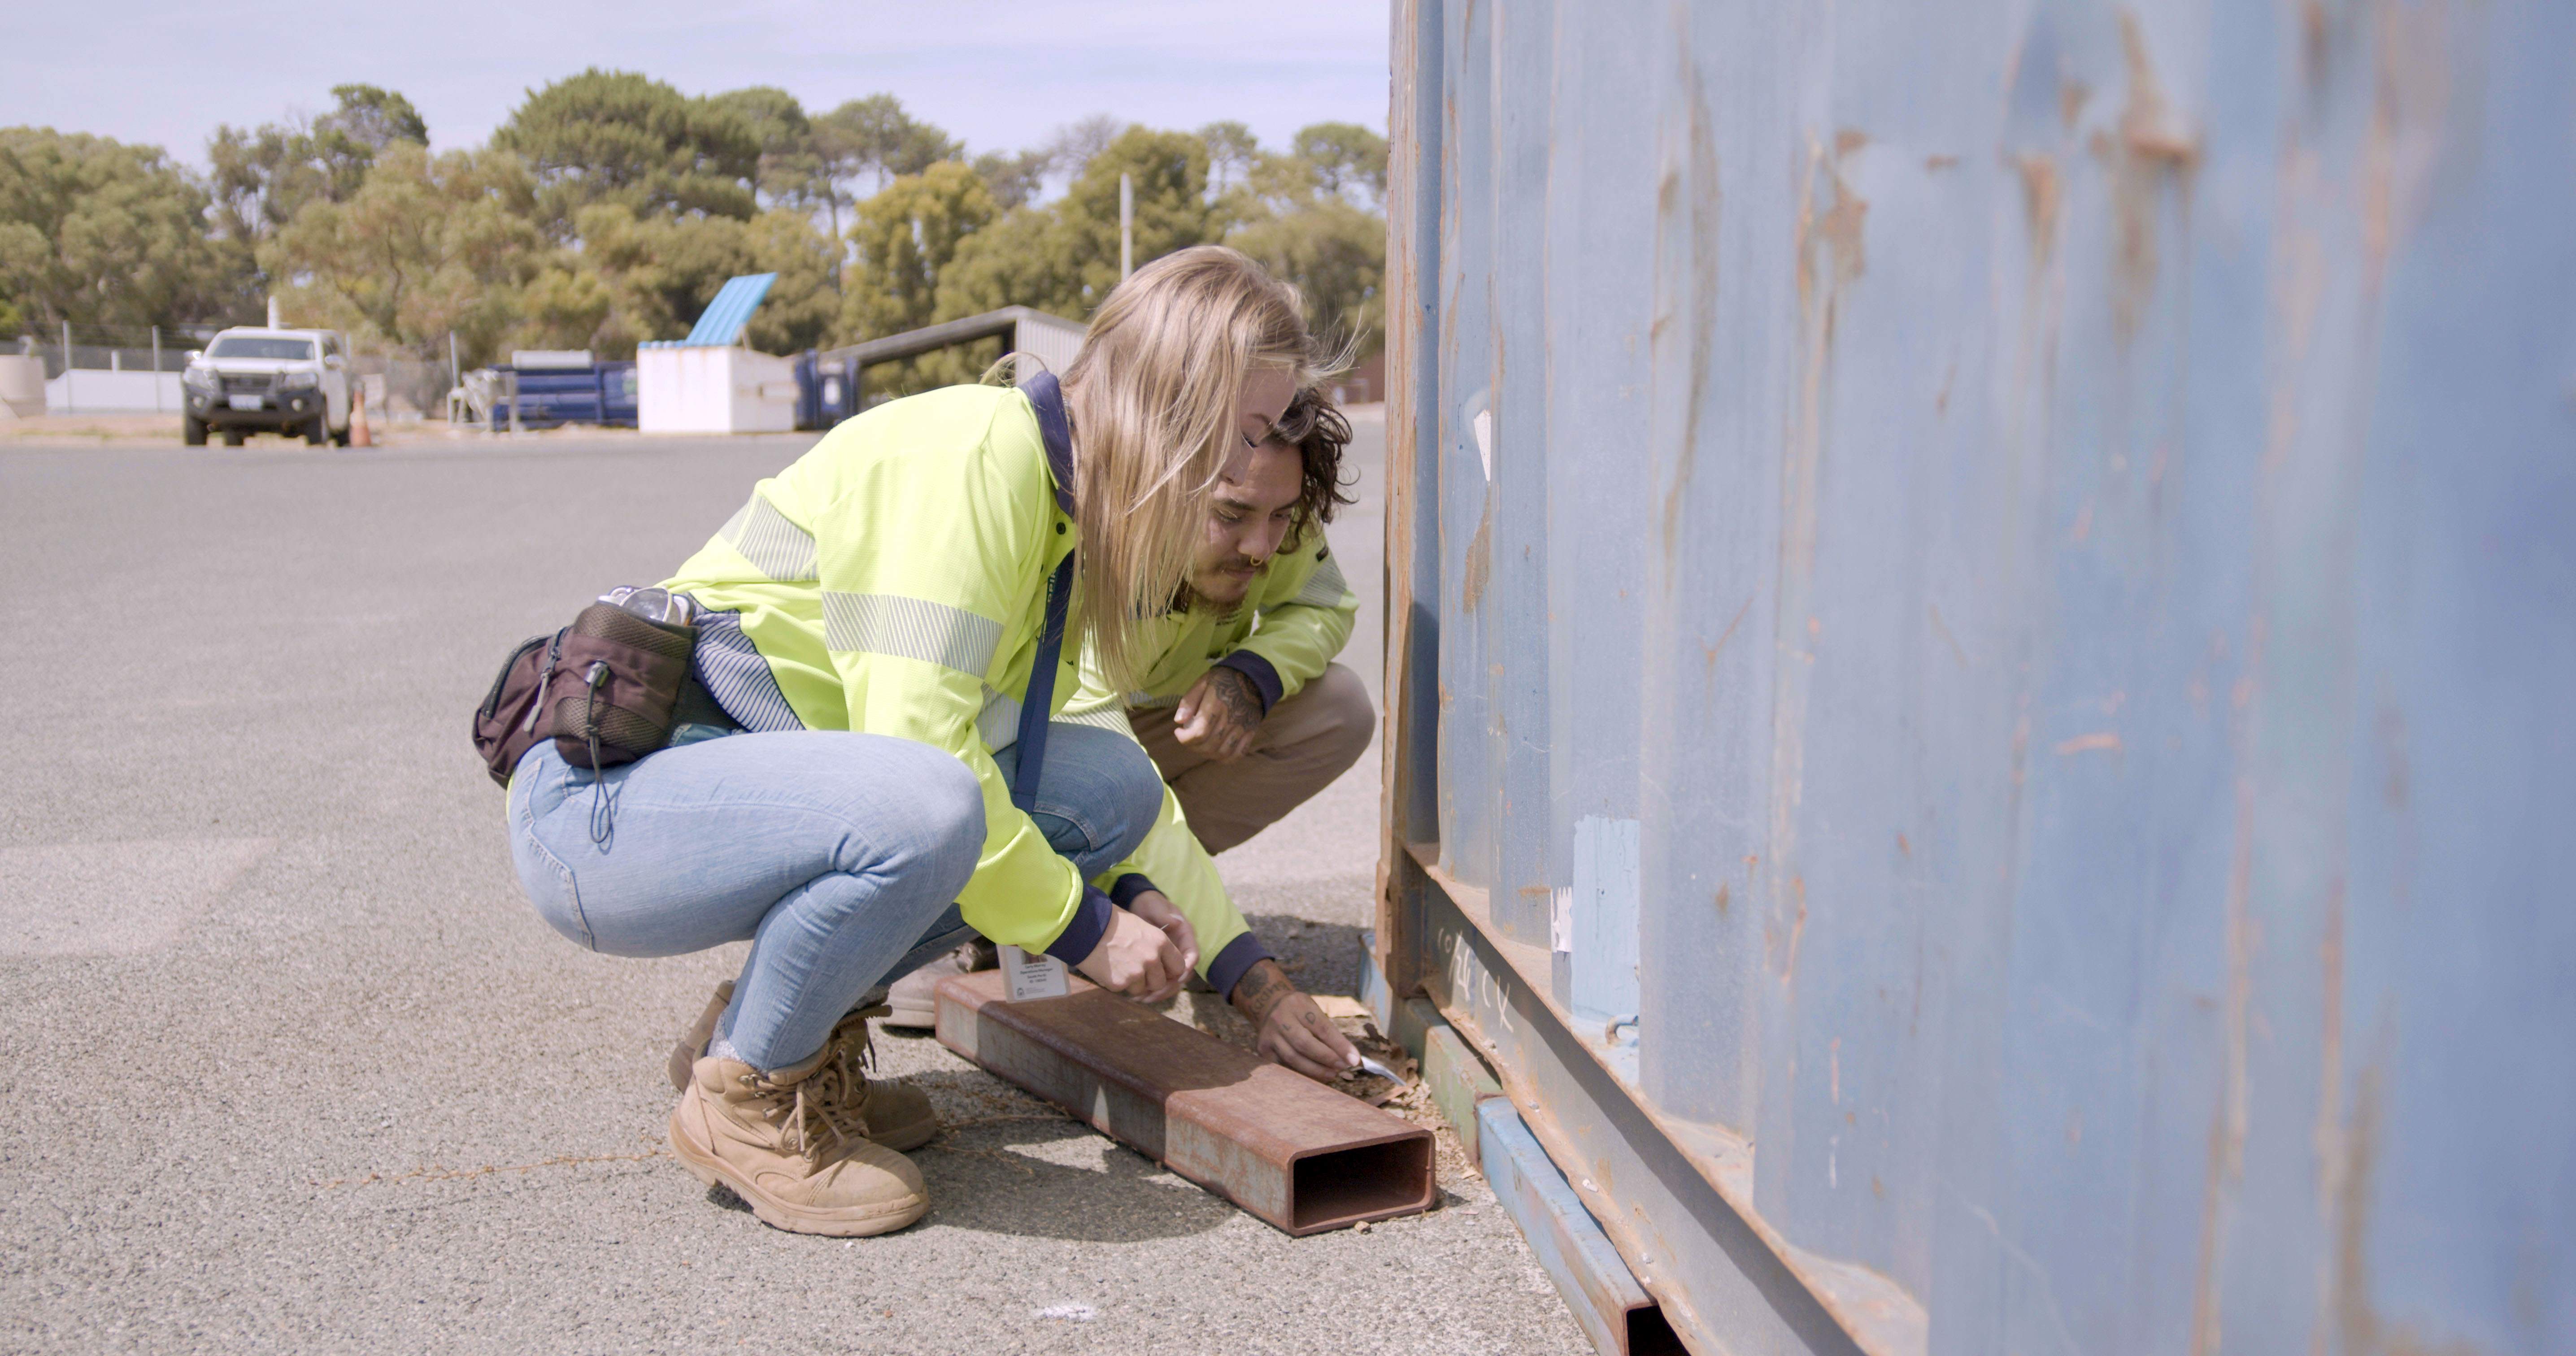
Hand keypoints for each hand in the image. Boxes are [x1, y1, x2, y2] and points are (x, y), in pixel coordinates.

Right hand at [1074, 906, 1186, 999]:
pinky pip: (1124, 989)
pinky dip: (1117, 982)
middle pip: (1160, 982)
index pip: (1179, 966)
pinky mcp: (1119, 983)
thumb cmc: (1111, 922)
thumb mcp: (1141, 927)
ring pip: (1142, 989)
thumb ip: (1155, 945)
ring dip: (1133, 982)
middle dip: (1150, 980)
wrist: (1084, 926)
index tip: (1160, 969)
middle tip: (1135, 969)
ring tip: (1119, 965)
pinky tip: (1108, 968)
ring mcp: (1136, 972)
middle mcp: (1152, 958)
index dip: (1169, 970)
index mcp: (1160, 942)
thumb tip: (1163, 961)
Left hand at [1120, 889, 1197, 1001]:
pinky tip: (1137, 995)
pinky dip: (1150, 990)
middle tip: (1153, 994)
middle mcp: (1181, 950)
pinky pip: (1159, 981)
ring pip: (1171, 982)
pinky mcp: (1160, 965)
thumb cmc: (1150, 904)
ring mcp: (1170, 959)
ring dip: (1159, 992)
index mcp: (1185, 937)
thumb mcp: (1156, 906)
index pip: (1192, 956)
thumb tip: (1176, 923)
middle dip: (1169, 987)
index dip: (1186, 968)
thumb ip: (1165, 915)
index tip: (1176, 977)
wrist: (1140, 906)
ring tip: (1142, 999)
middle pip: (1182, 975)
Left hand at [1171, 667, 1262, 761]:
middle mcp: (1231, 718)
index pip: (1199, 732)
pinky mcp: (1251, 731)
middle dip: (1192, 746)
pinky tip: (1216, 750)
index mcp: (1217, 703)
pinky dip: (1225, 758)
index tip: (1178, 732)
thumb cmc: (1222, 679)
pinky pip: (1238, 754)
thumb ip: (1188, 702)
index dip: (1185, 738)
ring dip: (1207, 753)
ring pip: (1222, 753)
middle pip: (1209, 745)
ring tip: (1200, 744)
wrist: (1252, 677)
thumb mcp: (1202, 683)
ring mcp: (1243, 727)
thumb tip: (1179, 721)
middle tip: (1187, 738)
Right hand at [1228, 958, 1358, 1081]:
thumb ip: (1329, 1031)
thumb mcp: (1314, 1010)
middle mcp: (1280, 1018)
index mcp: (1298, 1005)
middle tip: (1342, 1068)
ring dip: (1315, 1070)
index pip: (1322, 1027)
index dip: (1339, 1045)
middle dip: (1327, 1059)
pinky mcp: (1263, 1049)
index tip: (1354, 1059)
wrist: (1268, 1005)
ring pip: (1293, 1058)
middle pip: (1305, 1044)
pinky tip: (1314, 1076)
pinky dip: (1301, 1073)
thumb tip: (1350, 1057)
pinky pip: (1284, 1066)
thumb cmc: (1299, 1011)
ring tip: (1331, 1074)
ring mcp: (1269, 1034)